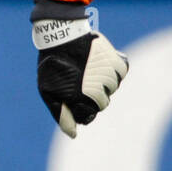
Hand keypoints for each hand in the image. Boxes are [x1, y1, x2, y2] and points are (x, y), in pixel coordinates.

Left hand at [34, 18, 127, 137]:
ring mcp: (107, 76)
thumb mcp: (49, 92)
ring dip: (103, 80)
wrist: (62, 35)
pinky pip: (121, 72)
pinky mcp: (116, 62)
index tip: (76, 97)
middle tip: (81, 79)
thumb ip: (61, 114)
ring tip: (88, 68)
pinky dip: (113, 68)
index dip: (81, 109)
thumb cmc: (53, 65)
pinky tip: (100, 61)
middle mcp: (96, 90)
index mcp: (79, 99)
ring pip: (112, 87)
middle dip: (92, 95)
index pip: (88, 117)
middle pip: (102, 104)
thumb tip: (73, 135)